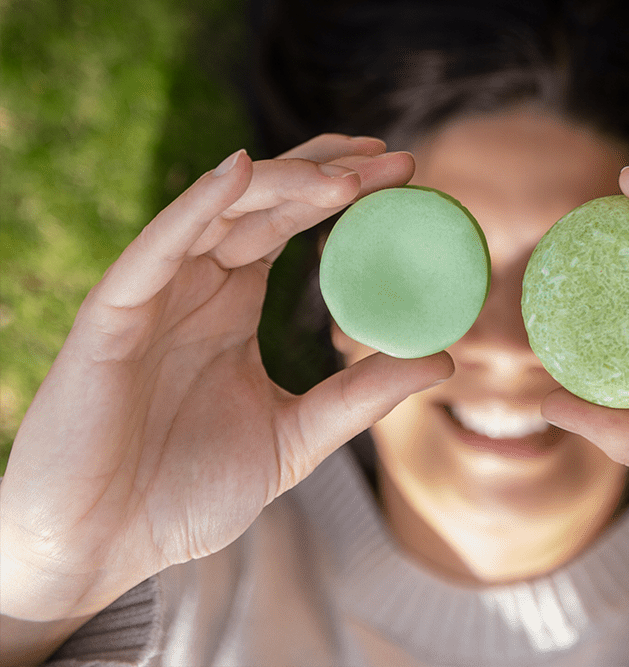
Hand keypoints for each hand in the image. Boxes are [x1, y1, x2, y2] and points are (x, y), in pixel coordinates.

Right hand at [0, 137, 452, 626]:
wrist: (99, 552)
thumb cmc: (182, 496)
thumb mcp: (294, 440)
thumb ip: (359, 397)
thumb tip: (444, 359)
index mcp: (232, 303)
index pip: (293, 223)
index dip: (345, 191)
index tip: (407, 174)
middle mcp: (196, 283)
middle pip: (267, 201)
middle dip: (330, 172)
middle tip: (395, 160)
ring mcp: (155, 290)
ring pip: (222, 208)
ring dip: (283, 182)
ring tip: (346, 175)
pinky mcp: (114, 310)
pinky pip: (159, 243)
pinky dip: (199, 202)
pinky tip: (241, 172)